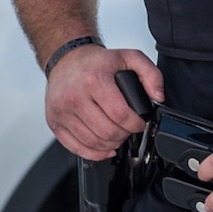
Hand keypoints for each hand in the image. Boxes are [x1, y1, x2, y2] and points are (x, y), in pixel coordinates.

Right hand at [44, 46, 162, 160]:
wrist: (65, 59)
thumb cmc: (95, 62)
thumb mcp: (128, 58)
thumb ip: (151, 74)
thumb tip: (158, 97)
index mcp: (93, 80)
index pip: (120, 115)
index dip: (136, 124)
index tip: (139, 122)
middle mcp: (74, 96)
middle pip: (107, 132)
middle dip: (124, 135)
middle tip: (127, 128)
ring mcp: (61, 111)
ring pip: (93, 143)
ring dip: (110, 144)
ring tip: (116, 134)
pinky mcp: (54, 122)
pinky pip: (76, 148)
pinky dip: (93, 153)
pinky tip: (103, 146)